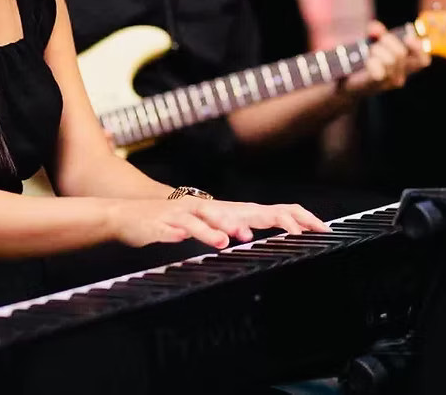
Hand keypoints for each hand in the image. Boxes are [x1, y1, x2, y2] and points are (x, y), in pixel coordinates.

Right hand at [108, 198, 328, 249]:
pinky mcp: (164, 223)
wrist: (126, 214)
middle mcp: (208, 209)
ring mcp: (185, 214)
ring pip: (210, 217)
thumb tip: (250, 230)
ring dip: (225, 226)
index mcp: (222, 211)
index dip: (293, 217)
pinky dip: (192, 232)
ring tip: (242, 236)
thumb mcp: (203, 225)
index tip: (319, 227)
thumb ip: (226, 227)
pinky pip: (180, 227)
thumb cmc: (168, 222)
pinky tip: (199, 237)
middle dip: (272, 219)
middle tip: (297, 230)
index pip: (264, 210)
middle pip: (245, 210)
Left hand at [341, 21, 429, 97]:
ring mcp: (389, 82)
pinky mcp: (376, 85)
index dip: (419, 48)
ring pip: (390, 60)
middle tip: (376, 42)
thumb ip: (377, 32)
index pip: (422, 60)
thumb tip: (375, 28)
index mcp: (404, 66)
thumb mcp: (373, 42)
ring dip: (377, 50)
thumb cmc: (363, 60)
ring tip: (369, 52)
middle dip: (387, 41)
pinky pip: (379, 71)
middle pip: (401, 53)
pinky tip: (367, 61)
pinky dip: (372, 62)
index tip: (408, 38)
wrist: (347, 80)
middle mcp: (400, 76)